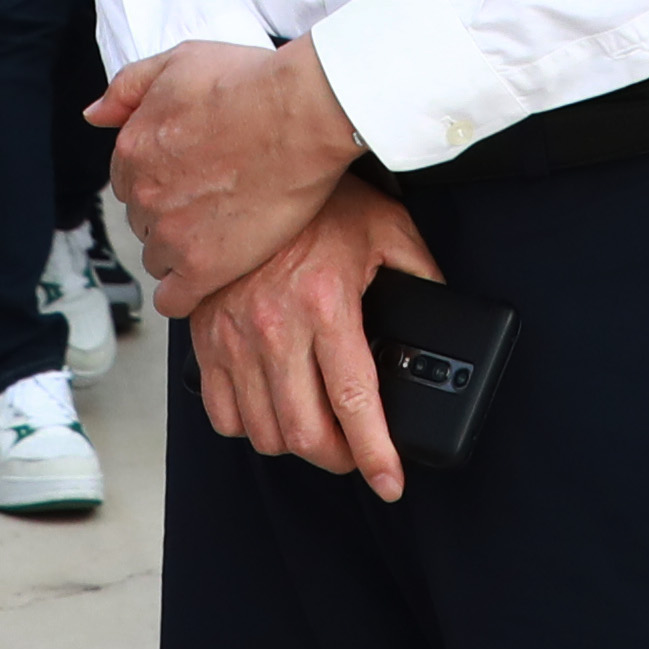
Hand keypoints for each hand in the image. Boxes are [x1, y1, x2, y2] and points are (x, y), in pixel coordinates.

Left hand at [87, 36, 362, 311]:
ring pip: (158, 257)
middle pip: (144, 219)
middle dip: (171, 213)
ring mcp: (171, 234)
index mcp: (132, 148)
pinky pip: (174, 300)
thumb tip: (94, 115)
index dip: (161, 179)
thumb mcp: (179, 61)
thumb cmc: (250, 82)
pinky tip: (206, 279)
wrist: (301, 114)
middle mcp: (143, 195)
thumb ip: (128, 88)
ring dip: (182, 249)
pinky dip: (184, 293)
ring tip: (221, 233)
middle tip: (213, 200)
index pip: (130, 181)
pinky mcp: (203, 267)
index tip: (190, 176)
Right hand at [181, 181, 447, 499]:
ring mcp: (233, 337)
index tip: (390, 482)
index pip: (354, 402)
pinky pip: (221, 413)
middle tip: (357, 453)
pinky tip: (272, 410)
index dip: (375, 454)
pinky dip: (249, 426)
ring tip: (319, 431)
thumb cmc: (320, 199)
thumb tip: (444, 313)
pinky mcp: (205, 338)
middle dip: (339, 458)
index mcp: (325, 304)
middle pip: (306, 432)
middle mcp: (275, 327)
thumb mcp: (387, 228)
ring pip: (264, 431)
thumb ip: (419, 275)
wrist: (246, 166)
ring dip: (296, 445)